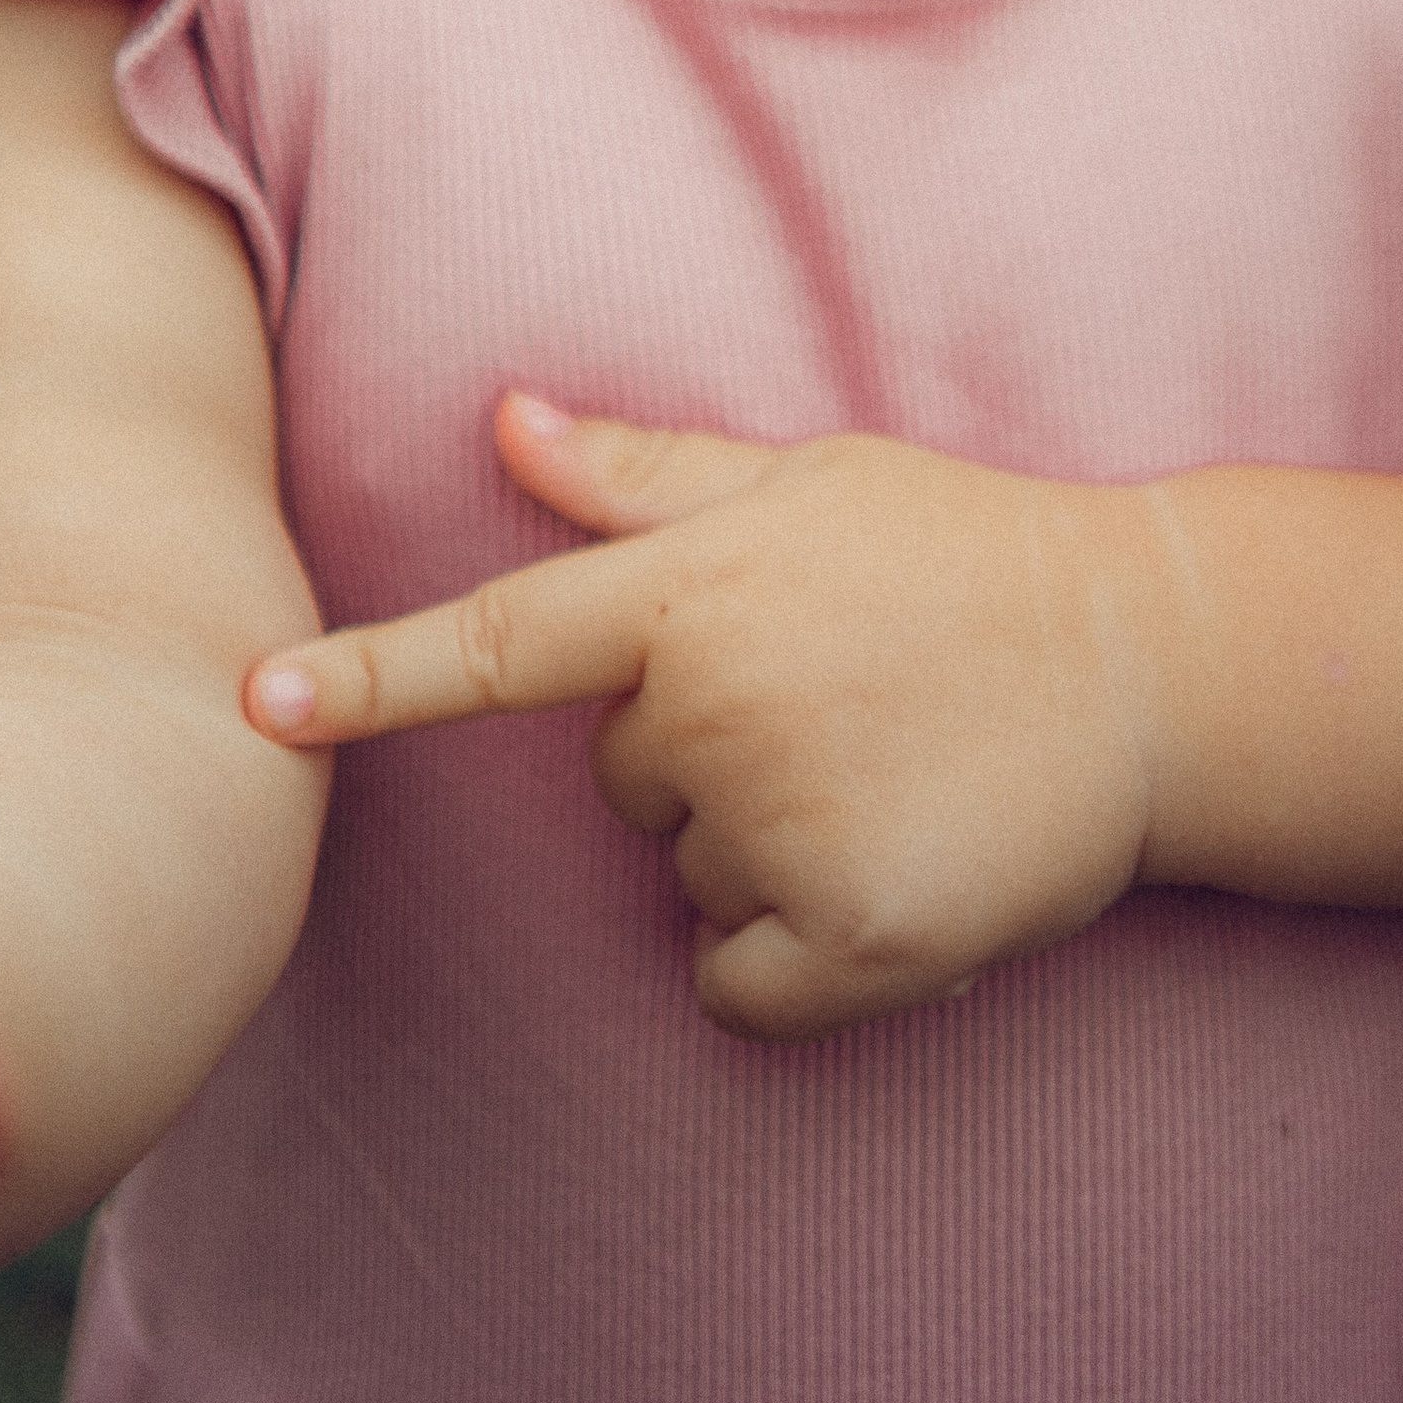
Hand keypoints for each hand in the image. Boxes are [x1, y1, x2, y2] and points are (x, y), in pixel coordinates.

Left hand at [245, 396, 1161, 1037]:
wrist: (1150, 664)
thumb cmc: (964, 554)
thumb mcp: (810, 481)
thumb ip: (649, 471)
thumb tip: (507, 419)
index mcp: (691, 591)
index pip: (498, 642)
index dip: (368, 678)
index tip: (253, 706)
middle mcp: (715, 708)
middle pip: (617, 776)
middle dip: (701, 747)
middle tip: (836, 697)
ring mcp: (781, 824)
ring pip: (683, 872)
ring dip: (759, 843)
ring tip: (883, 766)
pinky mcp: (848, 938)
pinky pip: (735, 983)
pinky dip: (790, 962)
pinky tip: (882, 873)